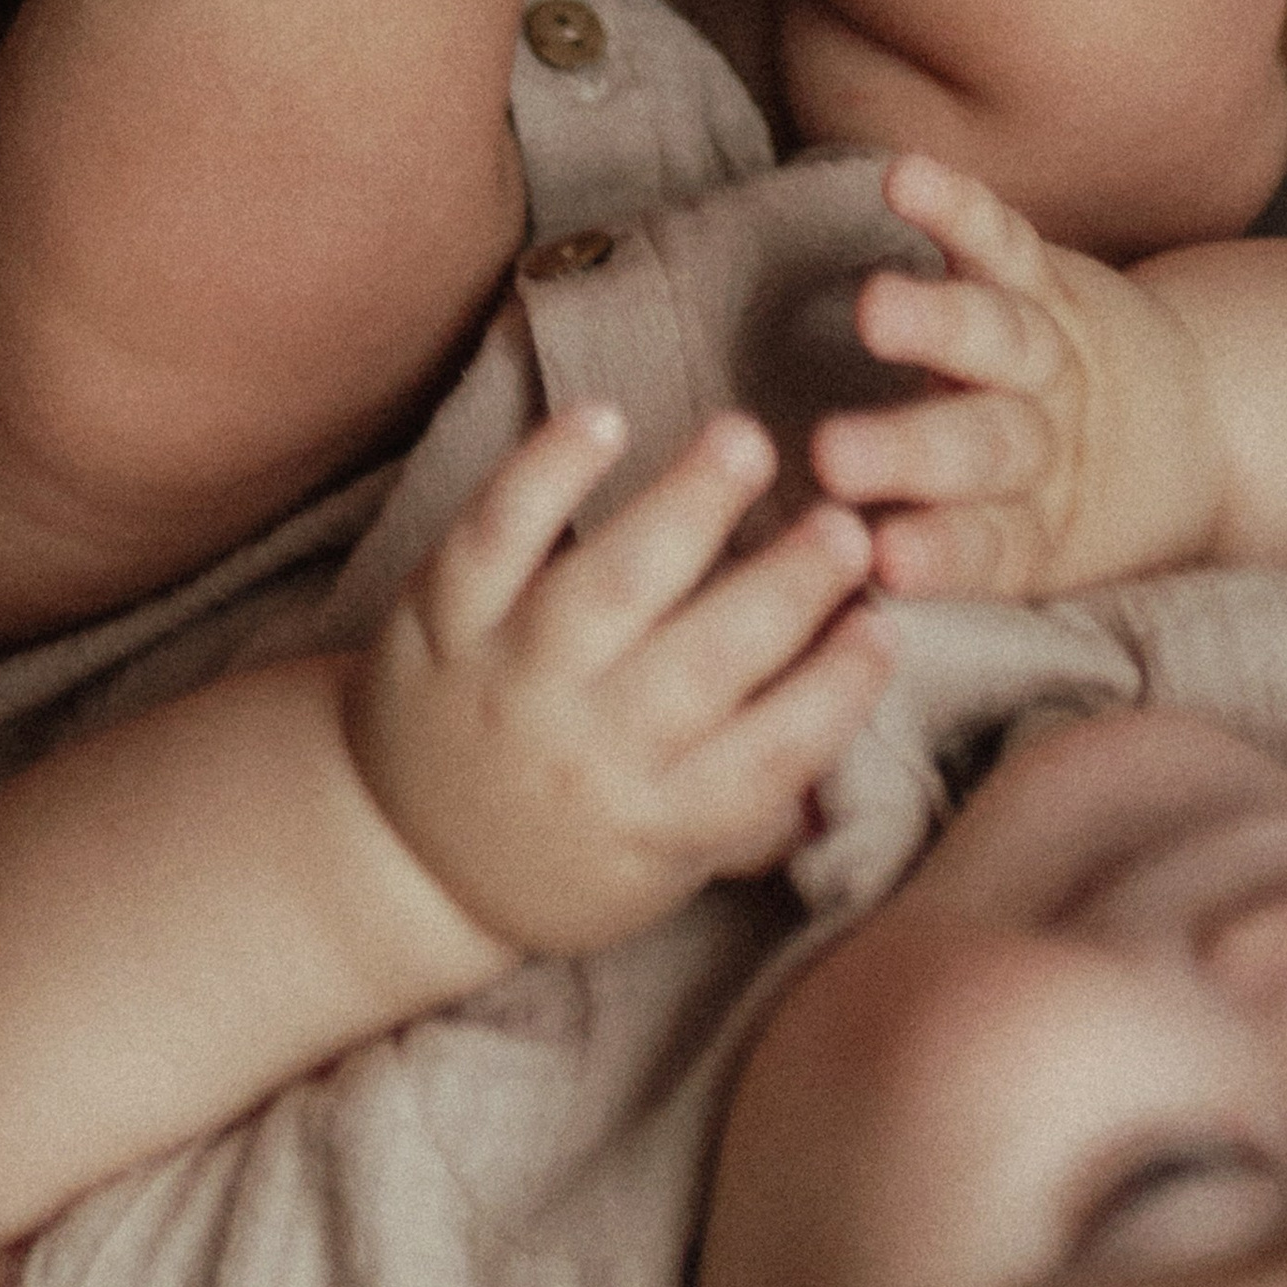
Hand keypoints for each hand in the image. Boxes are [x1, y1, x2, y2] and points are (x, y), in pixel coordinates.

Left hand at [349, 404, 891, 958]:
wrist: (400, 858)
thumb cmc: (570, 851)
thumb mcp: (667, 867)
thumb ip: (762, 809)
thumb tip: (870, 745)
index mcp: (654, 823)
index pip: (765, 760)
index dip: (834, 694)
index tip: (886, 627)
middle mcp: (583, 754)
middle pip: (700, 665)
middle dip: (784, 588)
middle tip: (848, 523)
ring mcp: (507, 682)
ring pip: (604, 587)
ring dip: (683, 508)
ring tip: (746, 440)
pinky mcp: (436, 620)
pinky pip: (491, 538)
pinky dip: (543, 474)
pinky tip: (604, 418)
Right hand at [811, 157, 1225, 599]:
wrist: (1192, 427)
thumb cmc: (1048, 511)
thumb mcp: (1024, 560)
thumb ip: (933, 571)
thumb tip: (814, 612)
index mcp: (1033, 535)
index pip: (982, 548)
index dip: (938, 554)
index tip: (884, 562)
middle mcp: (1044, 443)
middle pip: (983, 446)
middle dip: (909, 449)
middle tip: (834, 455)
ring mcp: (1049, 356)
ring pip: (997, 337)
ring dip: (937, 322)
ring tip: (876, 307)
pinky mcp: (1043, 277)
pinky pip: (1001, 237)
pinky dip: (955, 205)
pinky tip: (903, 175)